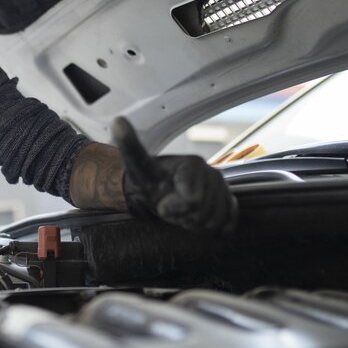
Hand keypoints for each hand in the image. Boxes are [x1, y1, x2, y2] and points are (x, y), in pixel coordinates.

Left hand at [112, 117, 237, 231]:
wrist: (159, 193)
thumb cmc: (149, 181)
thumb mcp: (137, 166)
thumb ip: (130, 146)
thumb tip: (117, 120)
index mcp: (194, 164)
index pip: (191, 200)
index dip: (172, 208)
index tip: (161, 199)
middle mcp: (213, 173)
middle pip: (202, 214)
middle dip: (182, 217)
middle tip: (172, 206)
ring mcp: (223, 189)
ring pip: (214, 221)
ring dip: (194, 224)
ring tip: (182, 211)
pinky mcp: (230, 202)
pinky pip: (228, 224)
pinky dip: (212, 227)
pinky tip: (199, 218)